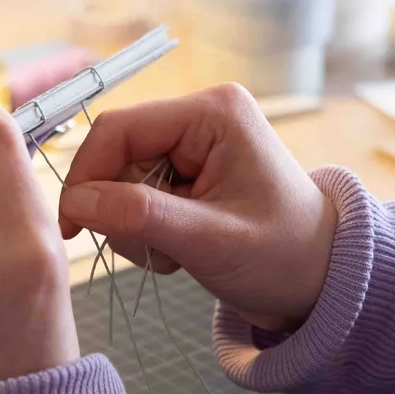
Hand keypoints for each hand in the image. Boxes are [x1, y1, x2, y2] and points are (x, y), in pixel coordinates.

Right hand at [59, 83, 337, 331]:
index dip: (86, 175)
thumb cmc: (283, 257)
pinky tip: (181, 248)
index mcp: (212, 113)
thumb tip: (75, 201)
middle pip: (117, 155)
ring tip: (178, 252)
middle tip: (159, 252)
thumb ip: (140, 216)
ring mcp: (193, 144)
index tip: (74, 227)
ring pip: (122, 180)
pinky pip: (137, 195)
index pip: (119, 129)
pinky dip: (147, 229)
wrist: (320, 280)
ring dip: (136, 226)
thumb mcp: (210, 241)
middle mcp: (199, 117)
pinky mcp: (187, 171)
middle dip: (123, 210)